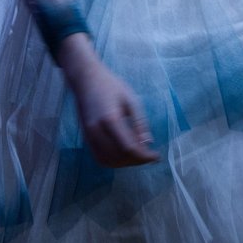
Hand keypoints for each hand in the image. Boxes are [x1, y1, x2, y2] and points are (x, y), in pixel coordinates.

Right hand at [60, 39, 157, 167]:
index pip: (129, 148)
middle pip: (119, 157)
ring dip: (125, 163)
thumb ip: (140, 123)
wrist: (86, 79)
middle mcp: (97, 131)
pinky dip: (113, 162)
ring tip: (138, 156)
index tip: (157, 156)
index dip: (144, 156)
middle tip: (149, 156)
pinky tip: (124, 156)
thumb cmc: (111, 85)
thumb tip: (149, 143)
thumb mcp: (131, 100)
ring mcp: (89, 135)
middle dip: (137, 160)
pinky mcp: (85, 137)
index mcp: (110, 120)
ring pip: (108, 161)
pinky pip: (99, 157)